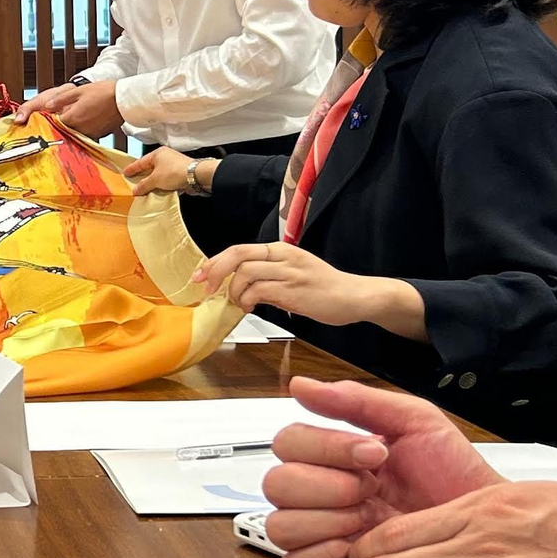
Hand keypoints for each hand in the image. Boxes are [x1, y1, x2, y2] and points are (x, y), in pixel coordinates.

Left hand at [12, 80, 122, 137]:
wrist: (125, 99)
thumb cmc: (105, 92)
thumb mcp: (79, 91)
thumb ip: (61, 99)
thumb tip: (47, 106)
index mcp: (73, 117)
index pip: (54, 124)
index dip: (49, 121)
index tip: (43, 120)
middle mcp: (80, 129)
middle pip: (63, 131)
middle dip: (58, 127)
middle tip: (54, 122)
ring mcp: (90, 133)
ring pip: (74, 135)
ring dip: (70, 130)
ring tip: (70, 121)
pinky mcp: (98, 135)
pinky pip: (85, 135)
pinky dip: (82, 131)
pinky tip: (84, 122)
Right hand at [123, 146, 196, 196]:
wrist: (195, 176)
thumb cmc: (175, 172)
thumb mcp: (155, 180)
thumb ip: (144, 185)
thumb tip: (136, 190)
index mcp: (157, 154)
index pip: (140, 161)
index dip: (132, 168)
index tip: (126, 172)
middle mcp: (166, 157)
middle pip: (150, 168)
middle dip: (143, 176)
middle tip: (135, 183)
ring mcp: (174, 164)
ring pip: (159, 174)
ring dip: (154, 182)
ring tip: (147, 190)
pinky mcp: (180, 172)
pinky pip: (167, 179)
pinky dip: (163, 185)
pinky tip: (160, 191)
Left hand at [191, 239, 393, 325]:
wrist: (356, 296)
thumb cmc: (323, 288)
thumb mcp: (292, 274)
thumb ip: (266, 276)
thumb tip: (236, 286)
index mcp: (281, 250)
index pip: (239, 249)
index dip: (215, 261)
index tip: (200, 275)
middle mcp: (284, 257)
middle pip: (238, 255)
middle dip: (215, 271)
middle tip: (207, 288)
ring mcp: (290, 273)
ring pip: (246, 273)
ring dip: (234, 291)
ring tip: (239, 303)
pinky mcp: (295, 291)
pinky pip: (260, 291)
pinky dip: (247, 300)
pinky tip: (251, 308)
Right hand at [261, 376, 500, 557]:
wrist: (484, 528)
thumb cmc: (454, 476)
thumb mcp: (415, 423)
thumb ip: (359, 400)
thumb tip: (301, 385)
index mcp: (330, 458)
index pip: (288, 442)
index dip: (324, 446)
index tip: (375, 453)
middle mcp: (317, 495)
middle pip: (276, 485)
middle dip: (327, 486)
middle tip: (371, 489)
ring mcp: (321, 534)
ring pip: (279, 526)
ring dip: (323, 521)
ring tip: (366, 520)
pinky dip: (317, 556)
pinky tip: (352, 548)